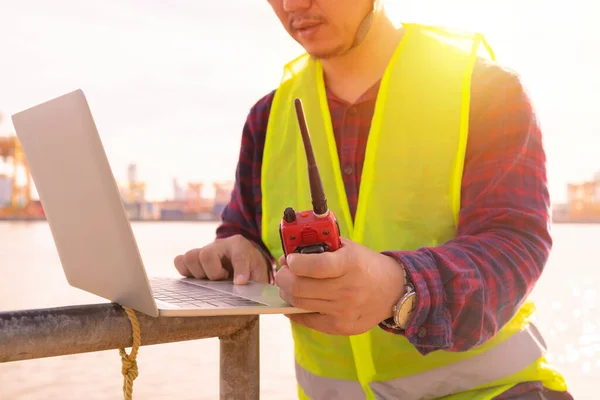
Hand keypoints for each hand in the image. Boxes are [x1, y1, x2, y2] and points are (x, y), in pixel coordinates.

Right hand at [173, 235, 269, 283]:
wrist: (243, 260)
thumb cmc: (250, 268)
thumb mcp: (259, 273)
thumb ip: (257, 281)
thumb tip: (242, 288)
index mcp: (239, 246)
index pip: (239, 255)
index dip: (240, 269)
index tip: (240, 283)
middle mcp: (219, 245)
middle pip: (206, 254)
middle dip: (213, 272)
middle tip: (222, 280)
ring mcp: (204, 250)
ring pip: (190, 256)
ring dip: (198, 273)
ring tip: (209, 281)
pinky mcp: (193, 259)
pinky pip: (179, 261)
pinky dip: (185, 271)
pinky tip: (199, 280)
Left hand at [275, 237, 405, 335]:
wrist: (393, 291)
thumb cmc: (366, 265)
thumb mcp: (348, 248)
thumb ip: (321, 247)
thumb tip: (288, 255)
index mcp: (350, 264)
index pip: (315, 266)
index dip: (295, 263)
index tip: (290, 259)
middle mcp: (347, 290)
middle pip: (299, 288)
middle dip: (283, 278)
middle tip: (283, 272)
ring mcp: (344, 311)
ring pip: (299, 304)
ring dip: (287, 292)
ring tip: (289, 284)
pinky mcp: (340, 327)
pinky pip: (306, 320)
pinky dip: (295, 309)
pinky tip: (296, 300)